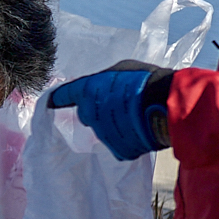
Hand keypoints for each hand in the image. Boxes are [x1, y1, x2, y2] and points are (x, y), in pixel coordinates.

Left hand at [46, 68, 170, 161]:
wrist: (168, 105)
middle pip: (86, 115)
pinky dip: (126, 139)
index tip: (50, 102)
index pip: (64, 95)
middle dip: (96, 111)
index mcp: (87, 91)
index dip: (58, 98)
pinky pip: (118, 144)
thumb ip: (105, 79)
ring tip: (135, 117)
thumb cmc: (146, 80)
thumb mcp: (122, 68)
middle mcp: (90, 114)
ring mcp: (102, 134)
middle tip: (117, 105)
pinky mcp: (118, 150)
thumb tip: (100, 86)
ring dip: (114, 125)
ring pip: (103, 130)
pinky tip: (140, 130)